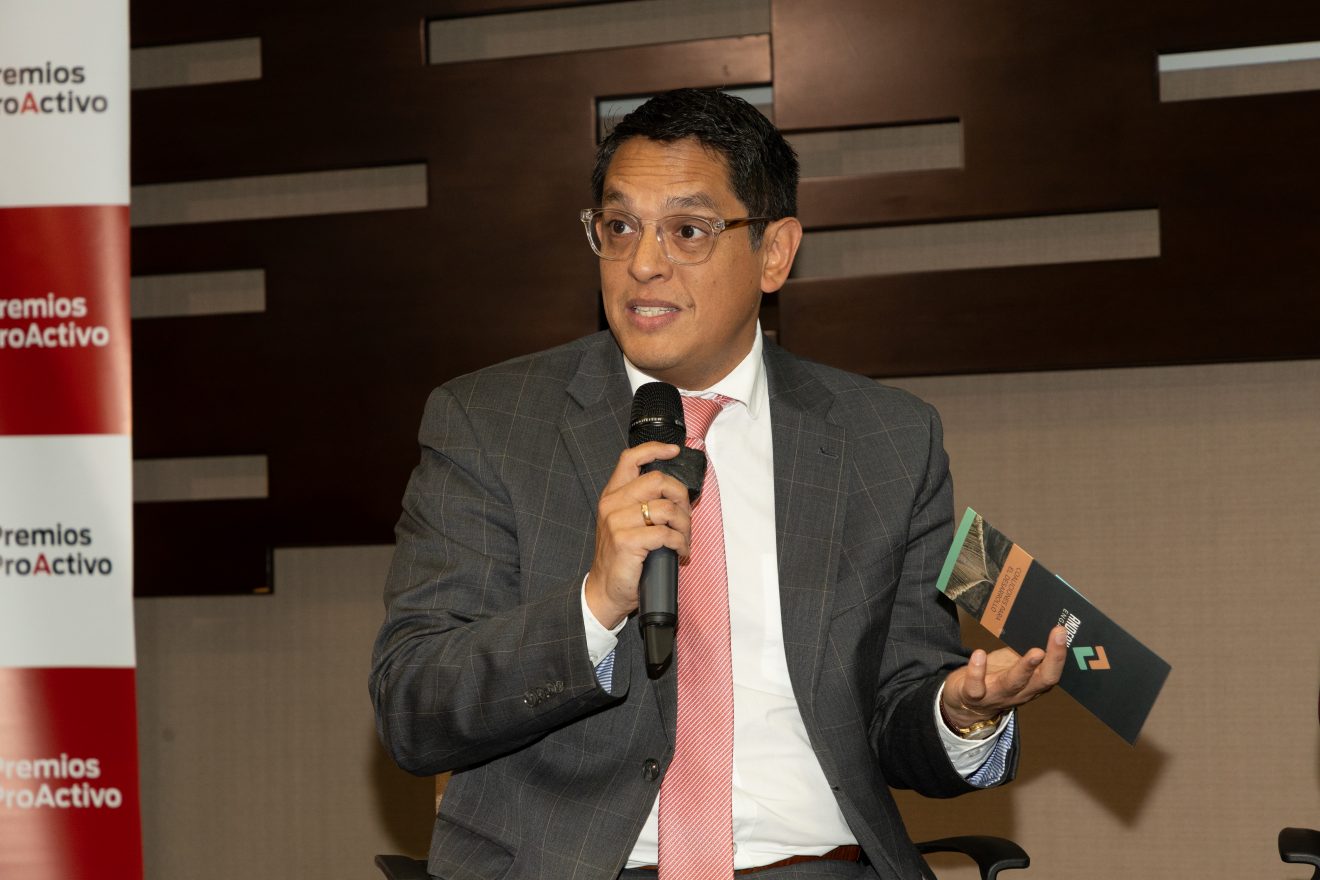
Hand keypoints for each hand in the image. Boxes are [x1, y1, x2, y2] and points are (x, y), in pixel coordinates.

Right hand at [584, 442, 692, 627]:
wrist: (605, 591)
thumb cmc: (621, 558)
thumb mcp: (625, 523)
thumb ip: (642, 503)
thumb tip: (676, 494)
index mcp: (612, 496)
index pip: (630, 459)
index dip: (655, 449)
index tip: (674, 451)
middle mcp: (612, 505)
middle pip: (658, 481)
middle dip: (681, 498)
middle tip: (686, 518)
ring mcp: (617, 522)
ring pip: (666, 509)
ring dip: (684, 526)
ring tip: (684, 540)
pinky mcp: (626, 541)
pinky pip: (665, 533)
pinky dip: (680, 543)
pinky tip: (680, 552)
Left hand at [941, 625, 1067, 728]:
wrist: (966, 703)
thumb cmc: (995, 676)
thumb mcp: (1013, 664)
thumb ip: (1024, 650)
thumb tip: (1036, 625)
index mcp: (1031, 683)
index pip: (1051, 671)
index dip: (1058, 654)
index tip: (1062, 630)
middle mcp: (1019, 692)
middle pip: (1042, 680)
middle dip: (1053, 659)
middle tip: (1058, 635)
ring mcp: (997, 694)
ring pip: (1013, 683)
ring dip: (1025, 668)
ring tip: (1035, 653)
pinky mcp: (972, 695)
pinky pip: (976, 686)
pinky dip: (977, 671)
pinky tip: (979, 654)